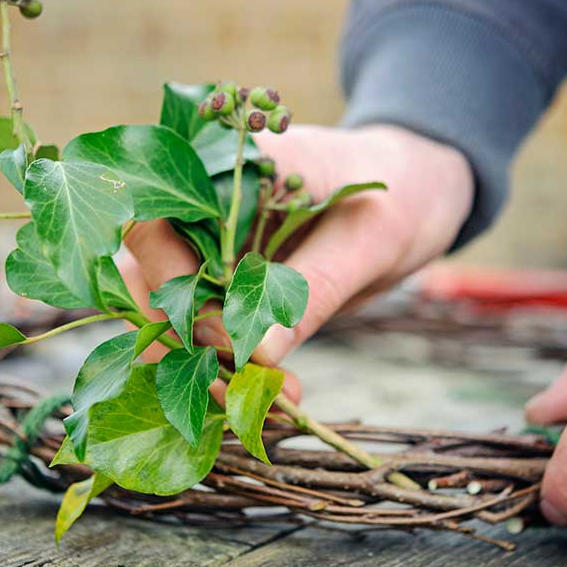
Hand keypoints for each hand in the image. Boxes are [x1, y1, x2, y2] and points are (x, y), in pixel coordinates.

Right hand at [124, 123, 473, 374]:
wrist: (419, 193)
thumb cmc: (400, 196)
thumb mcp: (367, 240)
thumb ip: (312, 287)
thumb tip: (256, 353)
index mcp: (225, 164)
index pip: (155, 219)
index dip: (169, 281)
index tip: (217, 338)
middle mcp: (201, 202)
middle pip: (146, 271)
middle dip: (182, 339)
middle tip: (235, 391)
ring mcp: (209, 244)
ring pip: (169, 309)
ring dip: (204, 363)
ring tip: (267, 401)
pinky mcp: (225, 283)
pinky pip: (206, 329)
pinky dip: (229, 366)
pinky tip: (272, 395)